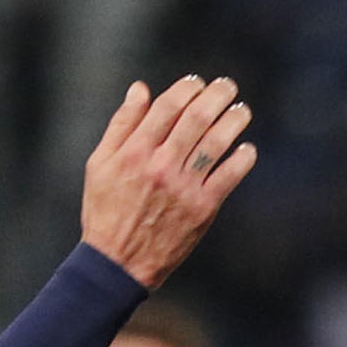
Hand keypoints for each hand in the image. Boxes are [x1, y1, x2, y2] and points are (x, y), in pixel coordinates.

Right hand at [78, 76, 256, 288]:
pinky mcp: (202, 208)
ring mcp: (183, 187)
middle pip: (196, 118)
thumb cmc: (105, 210)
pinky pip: (229, 176)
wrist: (117, 263)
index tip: (197, 83)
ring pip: (216, 142)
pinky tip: (246, 149)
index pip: (168, 106)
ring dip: (234, 121)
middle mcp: (160, 165)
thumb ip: (121, 124)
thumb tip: (140, 89)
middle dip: (216, 96)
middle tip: (227, 86)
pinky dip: (242, 159)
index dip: (187, 89)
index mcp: (134, 152)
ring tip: (242, 111)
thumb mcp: (100, 164)